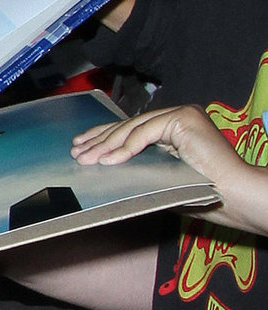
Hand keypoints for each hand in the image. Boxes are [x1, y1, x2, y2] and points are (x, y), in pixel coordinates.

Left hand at [72, 106, 267, 233]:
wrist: (232, 194)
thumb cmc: (200, 192)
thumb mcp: (158, 176)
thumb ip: (138, 166)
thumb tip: (103, 165)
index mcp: (171, 127)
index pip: (130, 129)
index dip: (104, 137)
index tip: (81, 146)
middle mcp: (176, 116)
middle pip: (128, 126)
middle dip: (99, 141)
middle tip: (77, 153)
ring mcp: (181, 114)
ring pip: (133, 128)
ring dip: (107, 145)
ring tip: (87, 159)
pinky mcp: (184, 118)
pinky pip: (146, 133)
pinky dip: (126, 148)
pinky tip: (109, 160)